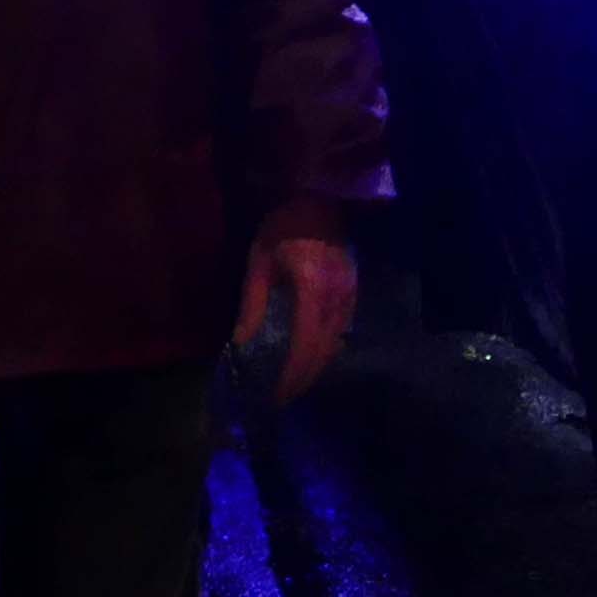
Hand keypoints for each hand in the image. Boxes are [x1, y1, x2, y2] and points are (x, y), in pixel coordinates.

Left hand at [237, 208, 357, 404]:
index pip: (304, 346)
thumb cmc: (283, 226)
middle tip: (279, 397)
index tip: (274, 396)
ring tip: (290, 383)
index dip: (291, 376)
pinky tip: (307, 357)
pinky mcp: (354, 294)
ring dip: (314, 368)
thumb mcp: (258, 264)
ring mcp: (351, 296)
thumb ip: (253, 307)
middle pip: (323, 352)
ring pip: (335, 346)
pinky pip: (340, 333)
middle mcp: (338, 298)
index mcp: (312, 290)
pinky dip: (323, 351)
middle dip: (302, 379)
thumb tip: (242, 348)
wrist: (320, 199)